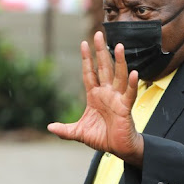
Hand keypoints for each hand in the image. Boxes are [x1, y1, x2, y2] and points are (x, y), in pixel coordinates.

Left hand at [48, 32, 143, 165]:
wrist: (118, 149)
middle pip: (104, 68)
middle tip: (98, 34)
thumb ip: (65, 130)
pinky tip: (133, 73)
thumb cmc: (102, 137)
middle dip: (100, 51)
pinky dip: (131, 84)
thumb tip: (49, 127)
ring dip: (119, 61)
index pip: (89, 73)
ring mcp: (117, 99)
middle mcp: (107, 93)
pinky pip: (129, 94)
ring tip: (118, 45)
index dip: (86, 59)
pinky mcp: (126, 108)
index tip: (83, 43)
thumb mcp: (79, 133)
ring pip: (118, 76)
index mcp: (95, 96)